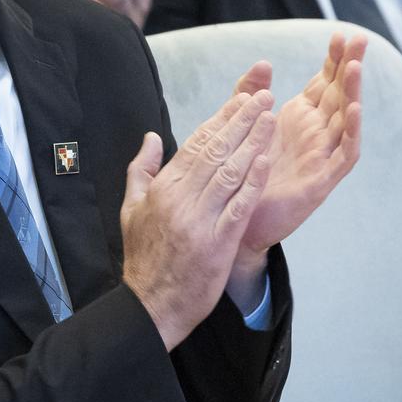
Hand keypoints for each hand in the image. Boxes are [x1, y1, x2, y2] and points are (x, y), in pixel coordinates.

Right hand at [119, 90, 275, 348]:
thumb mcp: (130, 209)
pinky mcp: (217, 241)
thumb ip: (141, 170)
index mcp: (161, 188)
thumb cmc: (143, 257)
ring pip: (229, 172)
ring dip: (252, 142)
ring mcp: (199, 220)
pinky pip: (238, 205)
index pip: (195, 144)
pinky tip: (266, 160)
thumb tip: (151, 137)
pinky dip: (253, 181)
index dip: (220, 119)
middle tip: (264, 97)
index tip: (240, 100)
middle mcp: (180, 199)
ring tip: (271, 117)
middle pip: (215, 151)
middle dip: (241, 121)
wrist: (151, 304)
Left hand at [230, 33, 364, 259]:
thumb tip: (264, 63)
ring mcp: (321, 158)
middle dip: (349, 66)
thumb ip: (250, 95)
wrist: (236, 223)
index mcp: (298, 121)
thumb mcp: (245, 128)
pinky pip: (343, 155)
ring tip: (355, 67)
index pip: (322, 83)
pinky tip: (352, 110)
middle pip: (338, 94)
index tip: (340, 34)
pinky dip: (349, 132)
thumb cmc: (245, 176)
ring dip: (351, 93)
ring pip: (343, 121)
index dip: (332, 60)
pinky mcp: (321, 182)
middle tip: (360, 38)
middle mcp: (315, 136)